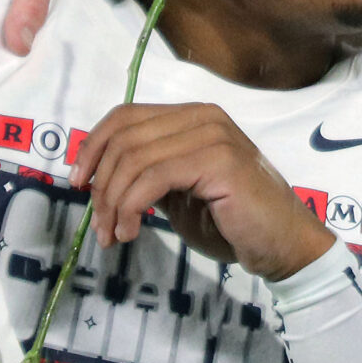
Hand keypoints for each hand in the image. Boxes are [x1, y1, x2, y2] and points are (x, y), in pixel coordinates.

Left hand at [69, 103, 334, 279]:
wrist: (284, 246)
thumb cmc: (233, 224)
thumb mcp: (178, 193)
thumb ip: (147, 175)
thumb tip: (97, 176)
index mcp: (193, 117)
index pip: (126, 116)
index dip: (93, 146)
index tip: (78, 183)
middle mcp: (203, 117)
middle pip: (125, 137)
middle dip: (101, 184)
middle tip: (100, 226)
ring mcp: (213, 135)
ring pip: (134, 159)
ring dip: (113, 203)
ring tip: (114, 235)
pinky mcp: (218, 161)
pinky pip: (153, 178)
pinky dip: (131, 207)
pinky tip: (131, 231)